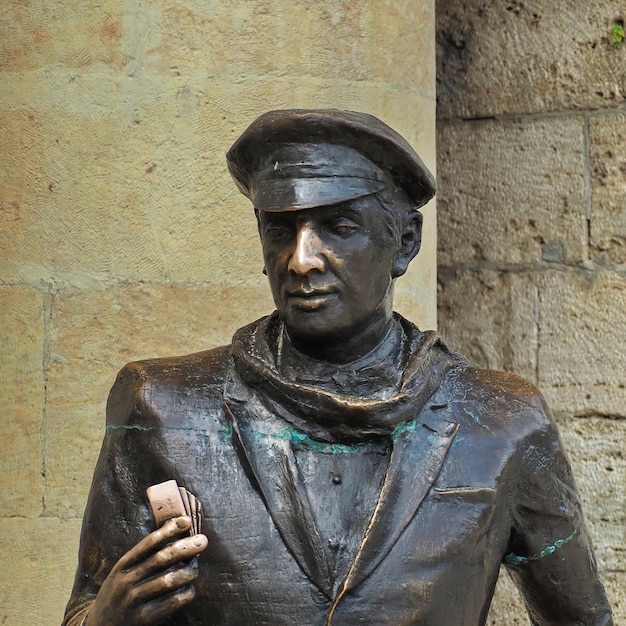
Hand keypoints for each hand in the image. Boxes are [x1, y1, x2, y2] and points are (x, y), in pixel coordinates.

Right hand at [86, 516, 207, 625]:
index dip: (169, 530)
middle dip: (184, 548)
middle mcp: (127, 581)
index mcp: (123, 565)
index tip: (187, 521)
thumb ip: (143, 557)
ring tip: (195, 569)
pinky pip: (170, 603)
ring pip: (167, 581)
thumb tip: (173, 534)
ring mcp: (134, 601)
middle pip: (160, 559)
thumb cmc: (118, 594)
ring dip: (186, 572)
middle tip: (203, 541)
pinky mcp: (143, 619)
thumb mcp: (123, 572)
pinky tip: (190, 590)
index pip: (149, 543)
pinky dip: (184, 594)